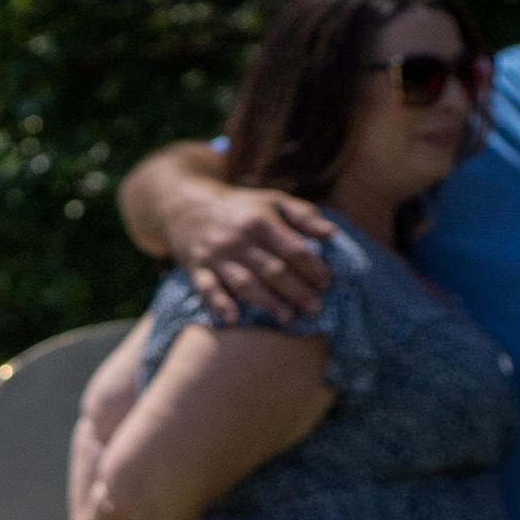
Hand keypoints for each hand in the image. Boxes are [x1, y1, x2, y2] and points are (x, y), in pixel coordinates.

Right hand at [166, 174, 333, 324]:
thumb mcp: (274, 201)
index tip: (327, 283)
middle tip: (315, 308)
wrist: (186, 206)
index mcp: (261, 221)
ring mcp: (216, 255)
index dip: (313, 268)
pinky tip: (233, 318)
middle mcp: (238, 239)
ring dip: (267, 302)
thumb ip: (304, 216)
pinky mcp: (196, 268)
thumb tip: (333, 234)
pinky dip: (218, 303)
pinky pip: (206, 288)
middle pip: (273, 270)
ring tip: (288, 318)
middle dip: (297, 291)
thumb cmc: (241, 207)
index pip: (294, 249)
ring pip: (245, 283)